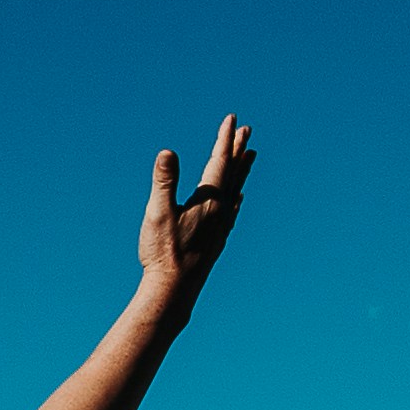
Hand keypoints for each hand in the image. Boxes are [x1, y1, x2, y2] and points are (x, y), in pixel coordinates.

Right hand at [136, 113, 254, 316]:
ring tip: (250, 156)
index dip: (225, 138)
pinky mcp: (217, 240)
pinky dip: (236, 198)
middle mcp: (220, 210)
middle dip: (238, 149)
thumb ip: (164, 181)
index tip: (232, 119)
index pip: (220, 161)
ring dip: (241, 171)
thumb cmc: (163, 252)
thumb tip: (167, 153)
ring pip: (236, 190)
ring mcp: (221, 226)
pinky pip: (232, 211)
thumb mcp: (158, 213)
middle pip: (233, 173)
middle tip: (247, 130)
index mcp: (208, 200)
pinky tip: (238, 200)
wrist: (174, 290)